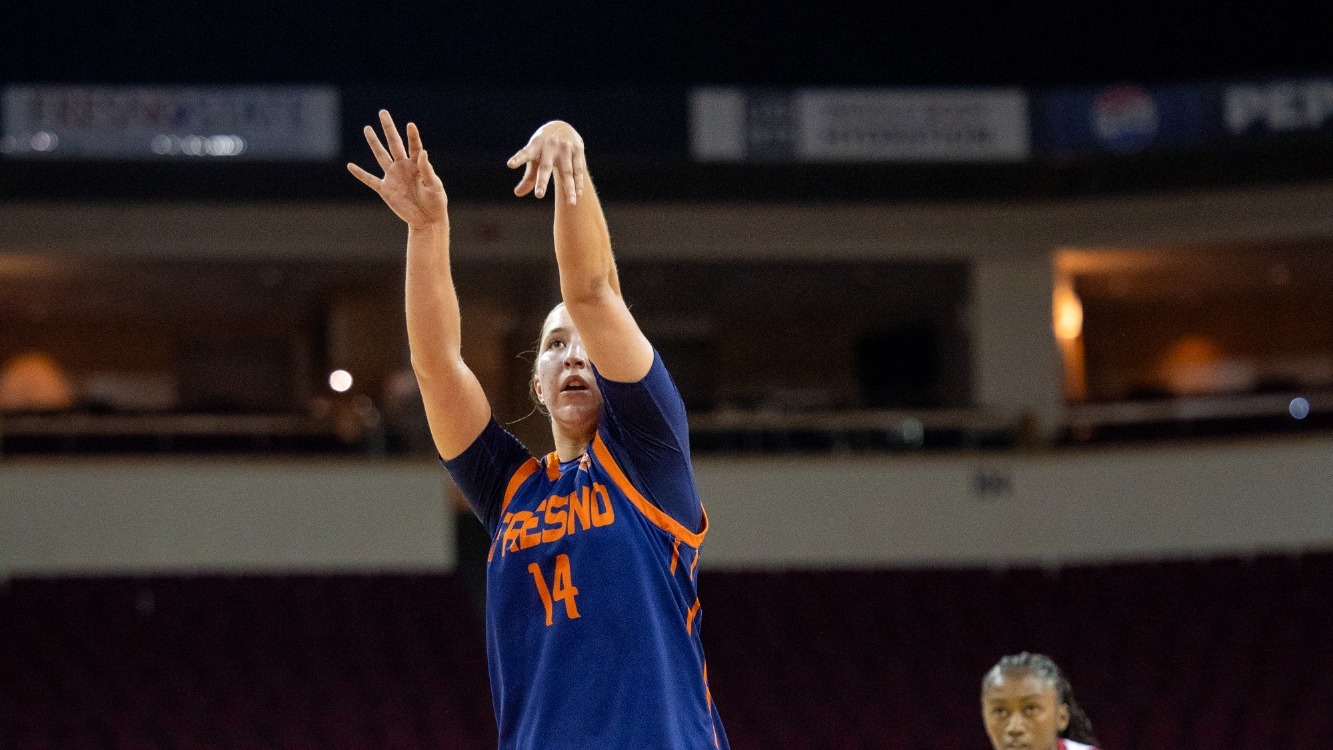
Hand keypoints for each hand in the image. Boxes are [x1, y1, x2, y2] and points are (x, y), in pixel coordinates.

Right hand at [348, 110, 446, 229]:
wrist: (427, 220)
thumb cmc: (436, 202)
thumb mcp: (435, 187)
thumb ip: (427, 170)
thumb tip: (423, 153)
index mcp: (418, 164)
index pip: (414, 146)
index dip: (413, 136)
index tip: (410, 125)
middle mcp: (404, 166)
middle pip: (394, 144)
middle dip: (388, 128)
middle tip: (383, 112)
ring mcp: (393, 176)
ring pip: (381, 156)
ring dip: (374, 143)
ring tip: (367, 128)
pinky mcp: (385, 189)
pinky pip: (370, 180)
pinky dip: (360, 174)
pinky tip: (350, 166)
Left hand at [507, 121, 585, 204]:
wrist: (562, 126)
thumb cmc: (543, 148)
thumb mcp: (534, 157)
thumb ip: (528, 177)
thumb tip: (517, 194)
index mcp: (534, 146)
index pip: (525, 154)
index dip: (518, 159)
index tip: (510, 164)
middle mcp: (549, 146)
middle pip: (546, 167)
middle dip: (542, 181)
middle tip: (539, 195)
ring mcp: (564, 147)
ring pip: (567, 171)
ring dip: (569, 188)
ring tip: (571, 203)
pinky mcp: (577, 149)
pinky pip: (578, 169)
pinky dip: (579, 182)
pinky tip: (579, 194)